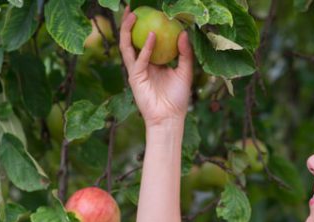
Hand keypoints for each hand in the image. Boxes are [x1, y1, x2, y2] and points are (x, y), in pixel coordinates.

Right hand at [119, 6, 193, 126]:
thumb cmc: (178, 98)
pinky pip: (139, 59)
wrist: (170, 118)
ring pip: (128, 46)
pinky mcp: (135, 78)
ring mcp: (137, 70)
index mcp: (153, 62)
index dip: (145, 26)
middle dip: (129, 23)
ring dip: (128, 30)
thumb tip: (184, 33)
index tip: (151, 12)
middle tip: (134, 7)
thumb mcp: (185, 72)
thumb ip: (185, 54)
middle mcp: (143, 64)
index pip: (147, 40)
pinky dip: (145, 48)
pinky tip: (151, 35)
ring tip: (133, 15)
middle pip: (132, 40)